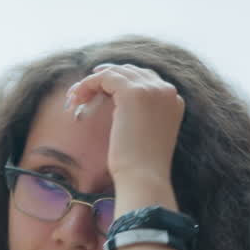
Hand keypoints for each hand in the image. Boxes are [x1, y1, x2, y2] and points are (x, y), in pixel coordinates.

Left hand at [65, 63, 184, 185]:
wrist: (143, 177)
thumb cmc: (141, 166)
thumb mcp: (147, 135)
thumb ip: (141, 116)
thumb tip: (119, 107)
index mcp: (174, 101)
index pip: (146, 79)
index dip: (121, 82)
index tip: (100, 90)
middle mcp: (167, 91)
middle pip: (131, 72)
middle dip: (105, 80)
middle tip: (83, 93)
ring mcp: (151, 89)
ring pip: (116, 72)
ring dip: (93, 82)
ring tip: (76, 98)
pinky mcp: (133, 92)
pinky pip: (105, 77)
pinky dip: (88, 84)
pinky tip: (77, 98)